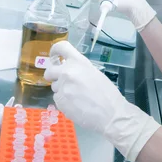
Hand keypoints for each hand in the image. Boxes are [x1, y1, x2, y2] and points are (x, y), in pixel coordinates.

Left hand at [44, 41, 160, 161]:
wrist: (111, 114)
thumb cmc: (108, 94)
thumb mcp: (95, 73)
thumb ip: (79, 69)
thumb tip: (68, 70)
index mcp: (79, 62)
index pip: (61, 47)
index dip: (55, 51)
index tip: (55, 57)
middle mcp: (68, 72)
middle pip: (49, 70)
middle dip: (53, 75)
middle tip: (62, 81)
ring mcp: (62, 87)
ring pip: (54, 86)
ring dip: (62, 90)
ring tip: (77, 97)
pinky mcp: (60, 101)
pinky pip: (57, 99)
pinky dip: (64, 102)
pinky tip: (77, 105)